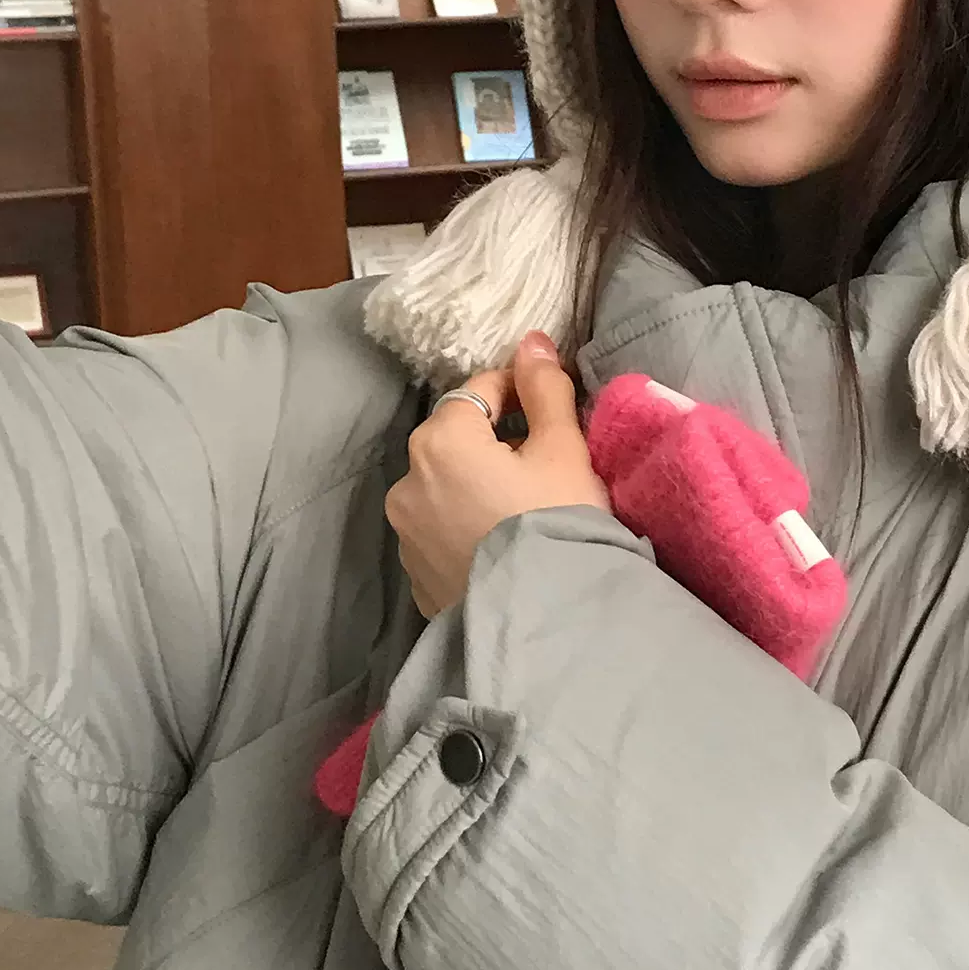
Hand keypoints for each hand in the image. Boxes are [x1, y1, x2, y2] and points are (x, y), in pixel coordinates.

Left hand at [387, 331, 610, 617]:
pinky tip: (504, 541)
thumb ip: (545, 389)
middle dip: (495, 439)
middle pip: (456, 437)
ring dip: (476, 482)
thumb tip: (532, 340)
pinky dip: (466, 523)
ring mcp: (406, 533)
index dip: (520, 391)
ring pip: (445, 484)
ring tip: (524, 506)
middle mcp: (408, 482)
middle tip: (545, 461)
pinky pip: (441, 529)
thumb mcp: (562, 451)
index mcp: (440, 441)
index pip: (481, 389)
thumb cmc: (557, 525)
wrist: (543, 628)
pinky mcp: (414, 576)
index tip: (552, 409)